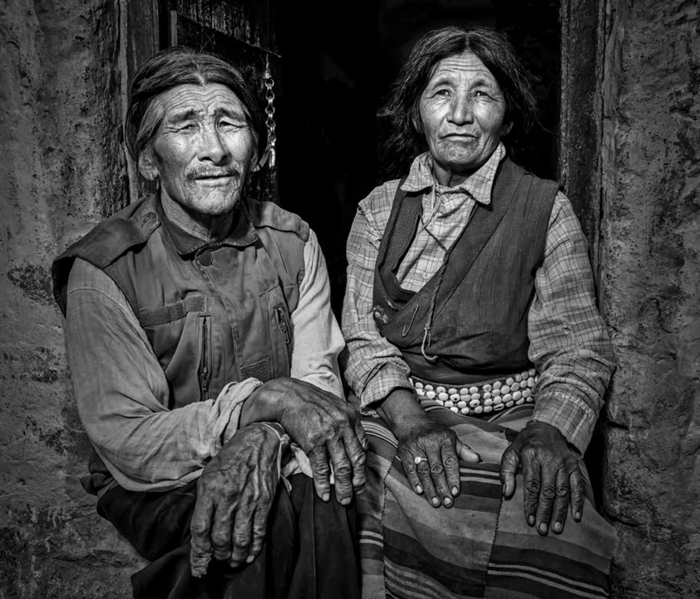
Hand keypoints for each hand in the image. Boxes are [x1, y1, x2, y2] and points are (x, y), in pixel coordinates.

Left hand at [189, 422, 283, 576]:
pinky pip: (259, 531)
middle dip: (218, 556)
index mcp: (210, 489)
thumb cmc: (230, 458)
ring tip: (232, 562)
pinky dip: (254, 547)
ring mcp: (248, 500)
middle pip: (220, 538)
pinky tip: (249, 555)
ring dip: (235, 556)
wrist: (257, 442)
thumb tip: (202, 529)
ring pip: (240, 539)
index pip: (200, 529)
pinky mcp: (264, 502)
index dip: (199, 550)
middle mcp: (228, 497)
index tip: (200, 560)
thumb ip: (205, 501)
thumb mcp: (209, 474)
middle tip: (218, 561)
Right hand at [241, 378, 366, 504]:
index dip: (363, 465)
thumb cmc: (310, 402)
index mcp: (351, 417)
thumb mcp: (335, 406)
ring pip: (342, 467)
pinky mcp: (314, 442)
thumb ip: (346, 423)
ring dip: (344, 487)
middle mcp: (344, 425)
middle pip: (356, 459)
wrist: (288, 396)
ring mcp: (329, 434)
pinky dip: (323, 484)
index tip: (361, 478)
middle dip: (357, 480)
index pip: (363, 446)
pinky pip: (321, 468)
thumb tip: (354, 443)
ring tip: (344, 500)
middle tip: (357, 493)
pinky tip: (324, 495)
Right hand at [394, 411, 480, 507]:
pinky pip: (409, 468)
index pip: (450, 460)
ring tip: (435, 502)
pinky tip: (420, 492)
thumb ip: (464, 451)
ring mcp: (416, 447)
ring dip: (429, 488)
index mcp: (444, 439)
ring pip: (423, 470)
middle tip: (447, 502)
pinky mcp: (404, 452)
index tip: (455, 492)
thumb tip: (478, 460)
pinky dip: (414, 480)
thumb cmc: (436, 434)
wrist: (412, 422)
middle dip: (442, 487)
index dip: (453, 477)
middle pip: (436, 468)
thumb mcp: (451, 438)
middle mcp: (430, 442)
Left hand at [500, 421, 583, 534]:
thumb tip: (506, 494)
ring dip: (560, 511)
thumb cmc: (526, 445)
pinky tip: (576, 517)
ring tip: (556, 528)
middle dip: (545, 512)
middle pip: (547, 490)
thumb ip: (506, 472)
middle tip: (542, 529)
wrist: (547, 428)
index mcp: (531, 455)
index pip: (531, 484)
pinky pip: (577, 486)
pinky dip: (578, 502)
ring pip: (563, 491)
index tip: (529, 520)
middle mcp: (549, 459)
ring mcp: (564, 462)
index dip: (530, 504)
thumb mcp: (511, 453)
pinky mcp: (575, 465)